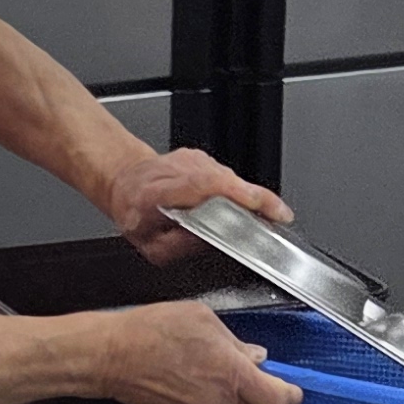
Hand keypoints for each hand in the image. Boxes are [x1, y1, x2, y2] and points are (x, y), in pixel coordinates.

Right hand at [97, 301, 301, 403]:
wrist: (110, 356)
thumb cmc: (149, 333)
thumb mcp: (203, 319)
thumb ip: (235, 340)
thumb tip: (253, 354)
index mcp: (231, 376)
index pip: (280, 401)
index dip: (293, 394)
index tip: (294, 385)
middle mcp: (220, 402)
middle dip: (273, 402)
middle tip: (270, 382)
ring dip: (246, 401)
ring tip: (229, 373)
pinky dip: (221, 402)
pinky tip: (205, 378)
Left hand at [110, 149, 289, 262]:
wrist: (125, 181)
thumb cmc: (135, 215)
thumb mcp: (150, 245)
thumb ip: (179, 247)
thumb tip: (210, 243)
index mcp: (158, 192)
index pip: (204, 185)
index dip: (240, 194)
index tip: (265, 207)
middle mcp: (176, 170)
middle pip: (225, 179)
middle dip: (256, 198)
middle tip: (278, 216)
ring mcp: (190, 160)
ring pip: (229, 176)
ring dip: (247, 196)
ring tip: (259, 213)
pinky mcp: (201, 157)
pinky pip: (226, 175)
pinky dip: (237, 190)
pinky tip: (236, 204)